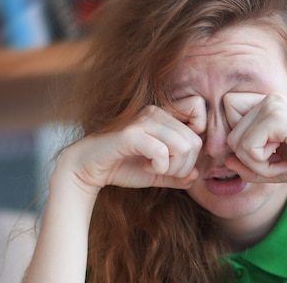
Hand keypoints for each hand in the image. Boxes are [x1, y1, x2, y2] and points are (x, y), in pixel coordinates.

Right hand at [56, 97, 205, 194]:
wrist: (87, 169)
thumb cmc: (122, 166)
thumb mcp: (157, 173)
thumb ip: (177, 174)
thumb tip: (197, 175)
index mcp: (164, 114)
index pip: (199, 110)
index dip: (198, 136)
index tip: (180, 156)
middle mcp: (155, 112)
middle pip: (194, 140)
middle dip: (185, 165)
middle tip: (166, 171)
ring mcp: (142, 121)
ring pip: (183, 146)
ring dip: (173, 168)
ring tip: (156, 169)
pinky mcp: (131, 134)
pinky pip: (162, 152)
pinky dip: (160, 167)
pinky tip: (147, 168)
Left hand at [224, 92, 286, 183]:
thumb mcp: (271, 167)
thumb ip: (248, 165)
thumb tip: (228, 161)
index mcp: (266, 104)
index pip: (228, 115)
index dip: (239, 140)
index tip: (264, 153)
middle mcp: (268, 100)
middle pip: (229, 134)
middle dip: (247, 159)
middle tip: (274, 164)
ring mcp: (272, 105)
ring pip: (236, 142)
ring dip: (256, 165)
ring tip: (280, 165)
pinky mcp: (277, 118)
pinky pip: (248, 147)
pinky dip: (263, 165)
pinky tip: (285, 164)